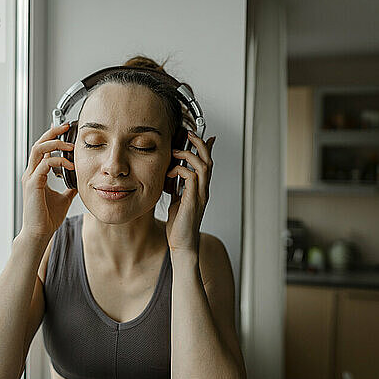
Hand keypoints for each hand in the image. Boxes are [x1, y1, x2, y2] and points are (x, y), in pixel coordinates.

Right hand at [20, 123, 76, 239]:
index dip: (52, 137)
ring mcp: (31, 177)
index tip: (65, 130)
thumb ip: (69, 186)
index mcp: (37, 174)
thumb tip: (80, 180)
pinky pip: (45, 164)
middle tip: (66, 127)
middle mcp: (32, 173)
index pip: (43, 149)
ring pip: (38, 150)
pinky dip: (58, 161)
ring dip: (55, 144)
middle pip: (39, 144)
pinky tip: (70, 165)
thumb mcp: (64, 197)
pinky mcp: (33, 184)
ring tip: (70, 145)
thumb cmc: (48, 217)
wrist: (40, 232)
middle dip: (52, 133)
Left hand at [165, 132, 215, 255]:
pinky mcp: (193, 200)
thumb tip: (174, 174)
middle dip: (200, 144)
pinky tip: (170, 173)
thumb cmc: (179, 225)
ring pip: (203, 166)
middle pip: (208, 160)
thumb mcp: (177, 200)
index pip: (208, 163)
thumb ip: (178, 187)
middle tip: (189, 134)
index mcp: (201, 189)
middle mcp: (204, 190)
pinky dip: (180, 170)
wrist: (182, 245)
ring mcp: (200, 195)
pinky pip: (191, 177)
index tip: (201, 134)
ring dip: (189, 155)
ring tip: (176, 152)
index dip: (206, 147)